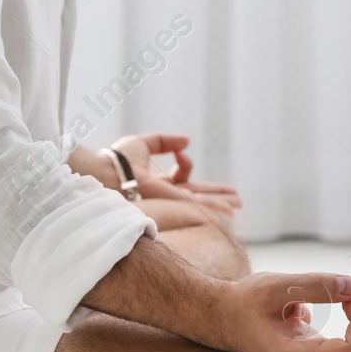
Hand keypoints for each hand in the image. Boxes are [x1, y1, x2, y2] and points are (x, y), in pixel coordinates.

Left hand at [111, 132, 241, 218]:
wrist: (112, 173)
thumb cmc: (120, 160)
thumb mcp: (145, 143)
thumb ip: (165, 141)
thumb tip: (187, 141)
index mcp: (158, 182)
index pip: (181, 175)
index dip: (185, 162)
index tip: (180, 150)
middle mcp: (167, 195)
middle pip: (198, 194)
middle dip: (217, 195)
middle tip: (234, 197)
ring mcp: (173, 200)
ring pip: (204, 202)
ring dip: (222, 203)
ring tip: (238, 205)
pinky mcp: (177, 202)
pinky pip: (203, 205)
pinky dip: (218, 207)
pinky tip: (231, 210)